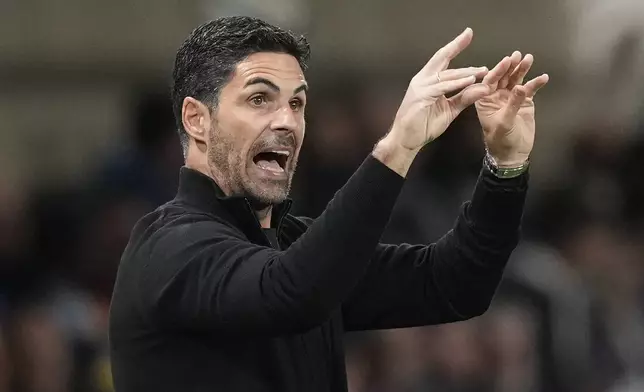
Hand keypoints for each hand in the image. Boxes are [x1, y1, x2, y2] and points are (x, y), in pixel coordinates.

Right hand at [387, 28, 492, 151]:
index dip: (455, 46)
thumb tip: (482, 88)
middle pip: (441, 58)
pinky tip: (470, 81)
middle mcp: (423, 79)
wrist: (406, 139)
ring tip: (482, 70)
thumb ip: (464, 98)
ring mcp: (421, 86)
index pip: (443, 59)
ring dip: (465, 72)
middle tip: (469, 35)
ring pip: (447, 74)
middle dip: (456, 46)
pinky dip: (457, 84)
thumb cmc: (424, 125)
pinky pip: (443, 87)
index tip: (467, 34)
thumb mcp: (449, 109)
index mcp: (427, 80)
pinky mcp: (422, 96)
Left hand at [475, 51, 548, 166]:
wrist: (513, 153)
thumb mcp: (504, 123)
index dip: (498, 70)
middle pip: (504, 77)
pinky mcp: (524, 101)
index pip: (490, 81)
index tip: (507, 61)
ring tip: (529, 59)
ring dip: (522, 70)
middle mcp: (496, 95)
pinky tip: (543, 77)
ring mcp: (511, 97)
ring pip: (516, 80)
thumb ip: (512, 104)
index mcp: (485, 100)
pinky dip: (536, 83)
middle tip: (518, 55)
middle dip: (511, 66)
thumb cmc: (501, 140)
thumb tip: (520, 87)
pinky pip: (530, 89)